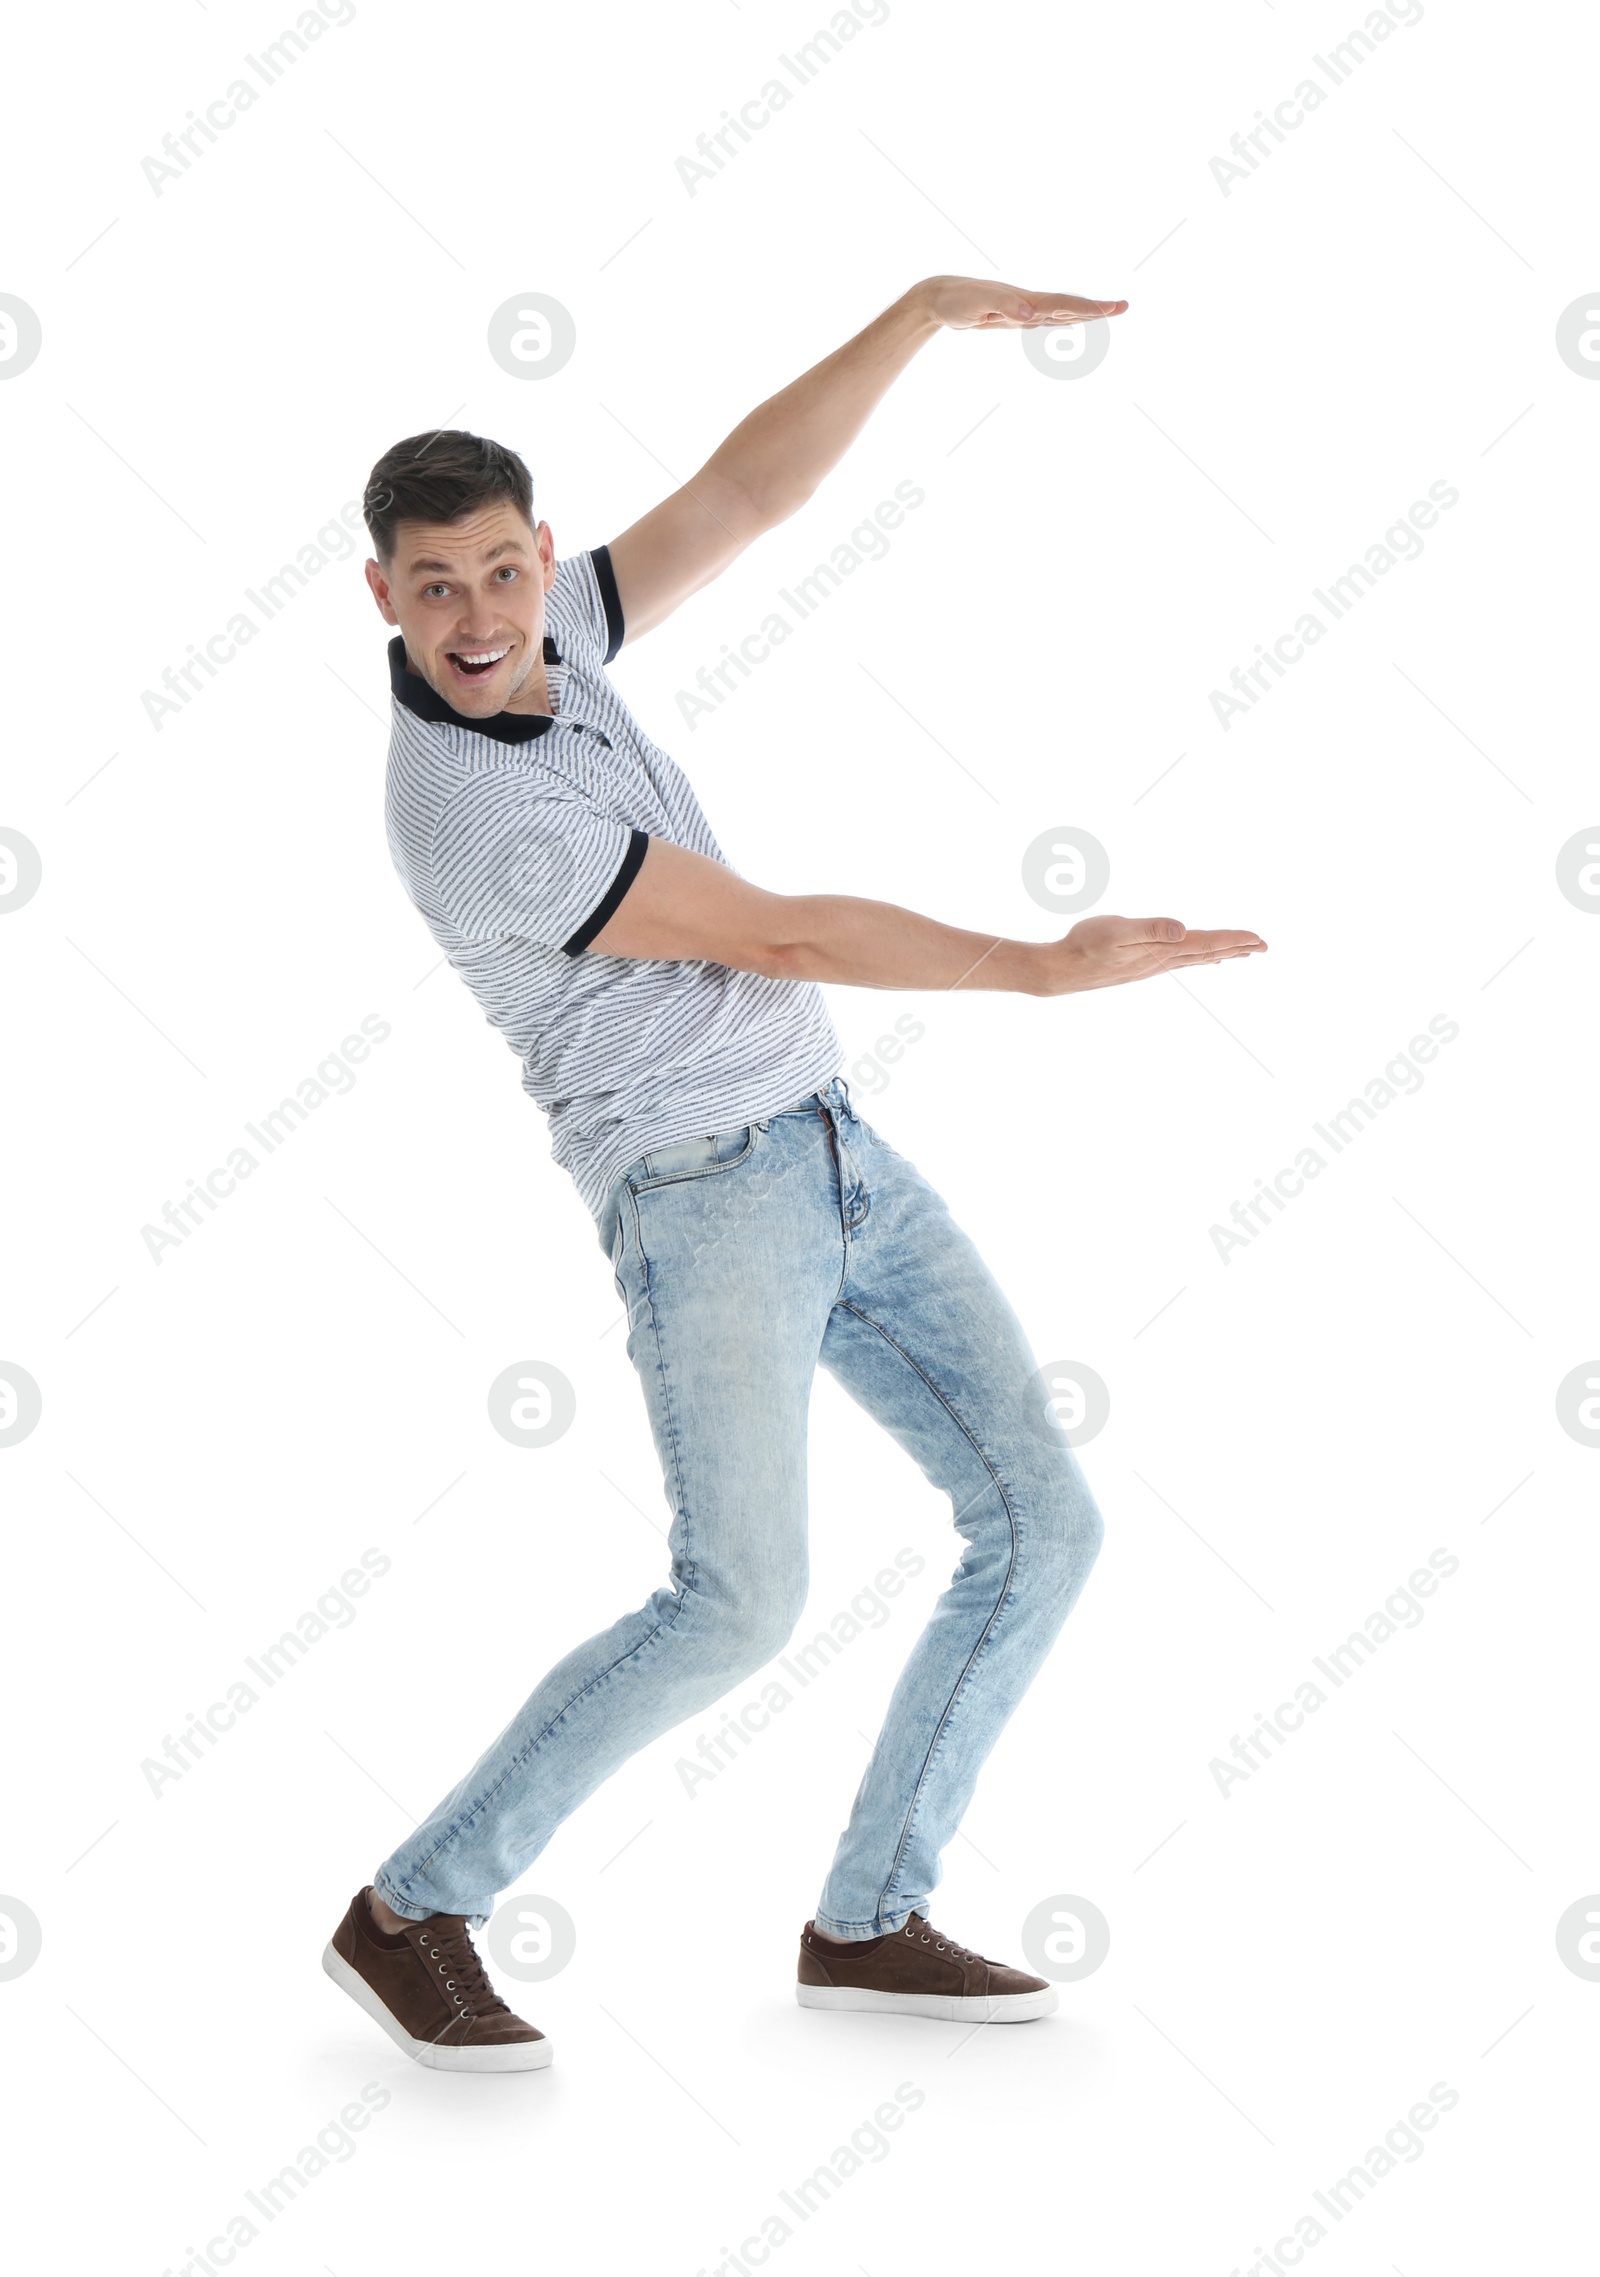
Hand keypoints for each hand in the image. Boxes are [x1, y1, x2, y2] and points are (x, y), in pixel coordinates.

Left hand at [910, 274, 1127, 330]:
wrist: (939, 297)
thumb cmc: (957, 301)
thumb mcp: (978, 305)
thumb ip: (1005, 306)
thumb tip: (1031, 314)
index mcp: (1026, 300)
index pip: (1065, 304)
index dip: (1090, 307)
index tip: (1114, 308)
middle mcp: (1029, 303)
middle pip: (1069, 305)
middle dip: (1096, 307)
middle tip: (1125, 307)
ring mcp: (1022, 309)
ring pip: (1060, 311)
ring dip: (1084, 311)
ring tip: (1107, 311)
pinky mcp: (1013, 317)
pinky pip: (1045, 318)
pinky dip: (1062, 318)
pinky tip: (1068, 320)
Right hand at [1041, 914, 1267, 996]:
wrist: (1061, 970)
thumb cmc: (1084, 945)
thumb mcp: (1116, 930)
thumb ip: (1150, 928)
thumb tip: (1182, 929)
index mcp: (1161, 950)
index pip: (1206, 943)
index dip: (1234, 939)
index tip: (1260, 939)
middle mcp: (1161, 960)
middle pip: (1207, 953)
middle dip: (1237, 949)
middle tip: (1263, 947)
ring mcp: (1151, 965)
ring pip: (1195, 959)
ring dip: (1220, 954)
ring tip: (1240, 953)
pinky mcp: (1141, 966)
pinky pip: (1179, 962)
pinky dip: (1197, 958)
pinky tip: (1196, 958)